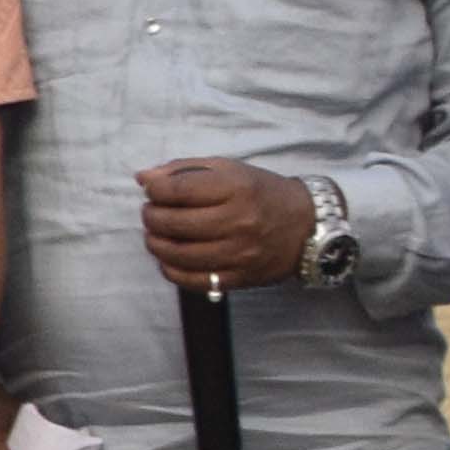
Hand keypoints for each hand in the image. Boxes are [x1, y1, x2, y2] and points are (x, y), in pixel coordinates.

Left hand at [139, 156, 319, 290]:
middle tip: (151, 213)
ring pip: (178, 254)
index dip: (155, 190)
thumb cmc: (261, 193)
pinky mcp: (239, 277)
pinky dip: (171, 270)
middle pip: (174, 223)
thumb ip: (186, 170)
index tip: (152, 190)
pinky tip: (168, 258)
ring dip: (155, 244)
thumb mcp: (230, 170)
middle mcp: (238, 221)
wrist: (306, 225)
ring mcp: (239, 253)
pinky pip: (192, 279)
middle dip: (151, 217)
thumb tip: (143, 178)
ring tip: (156, 234)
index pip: (178, 190)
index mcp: (236, 188)